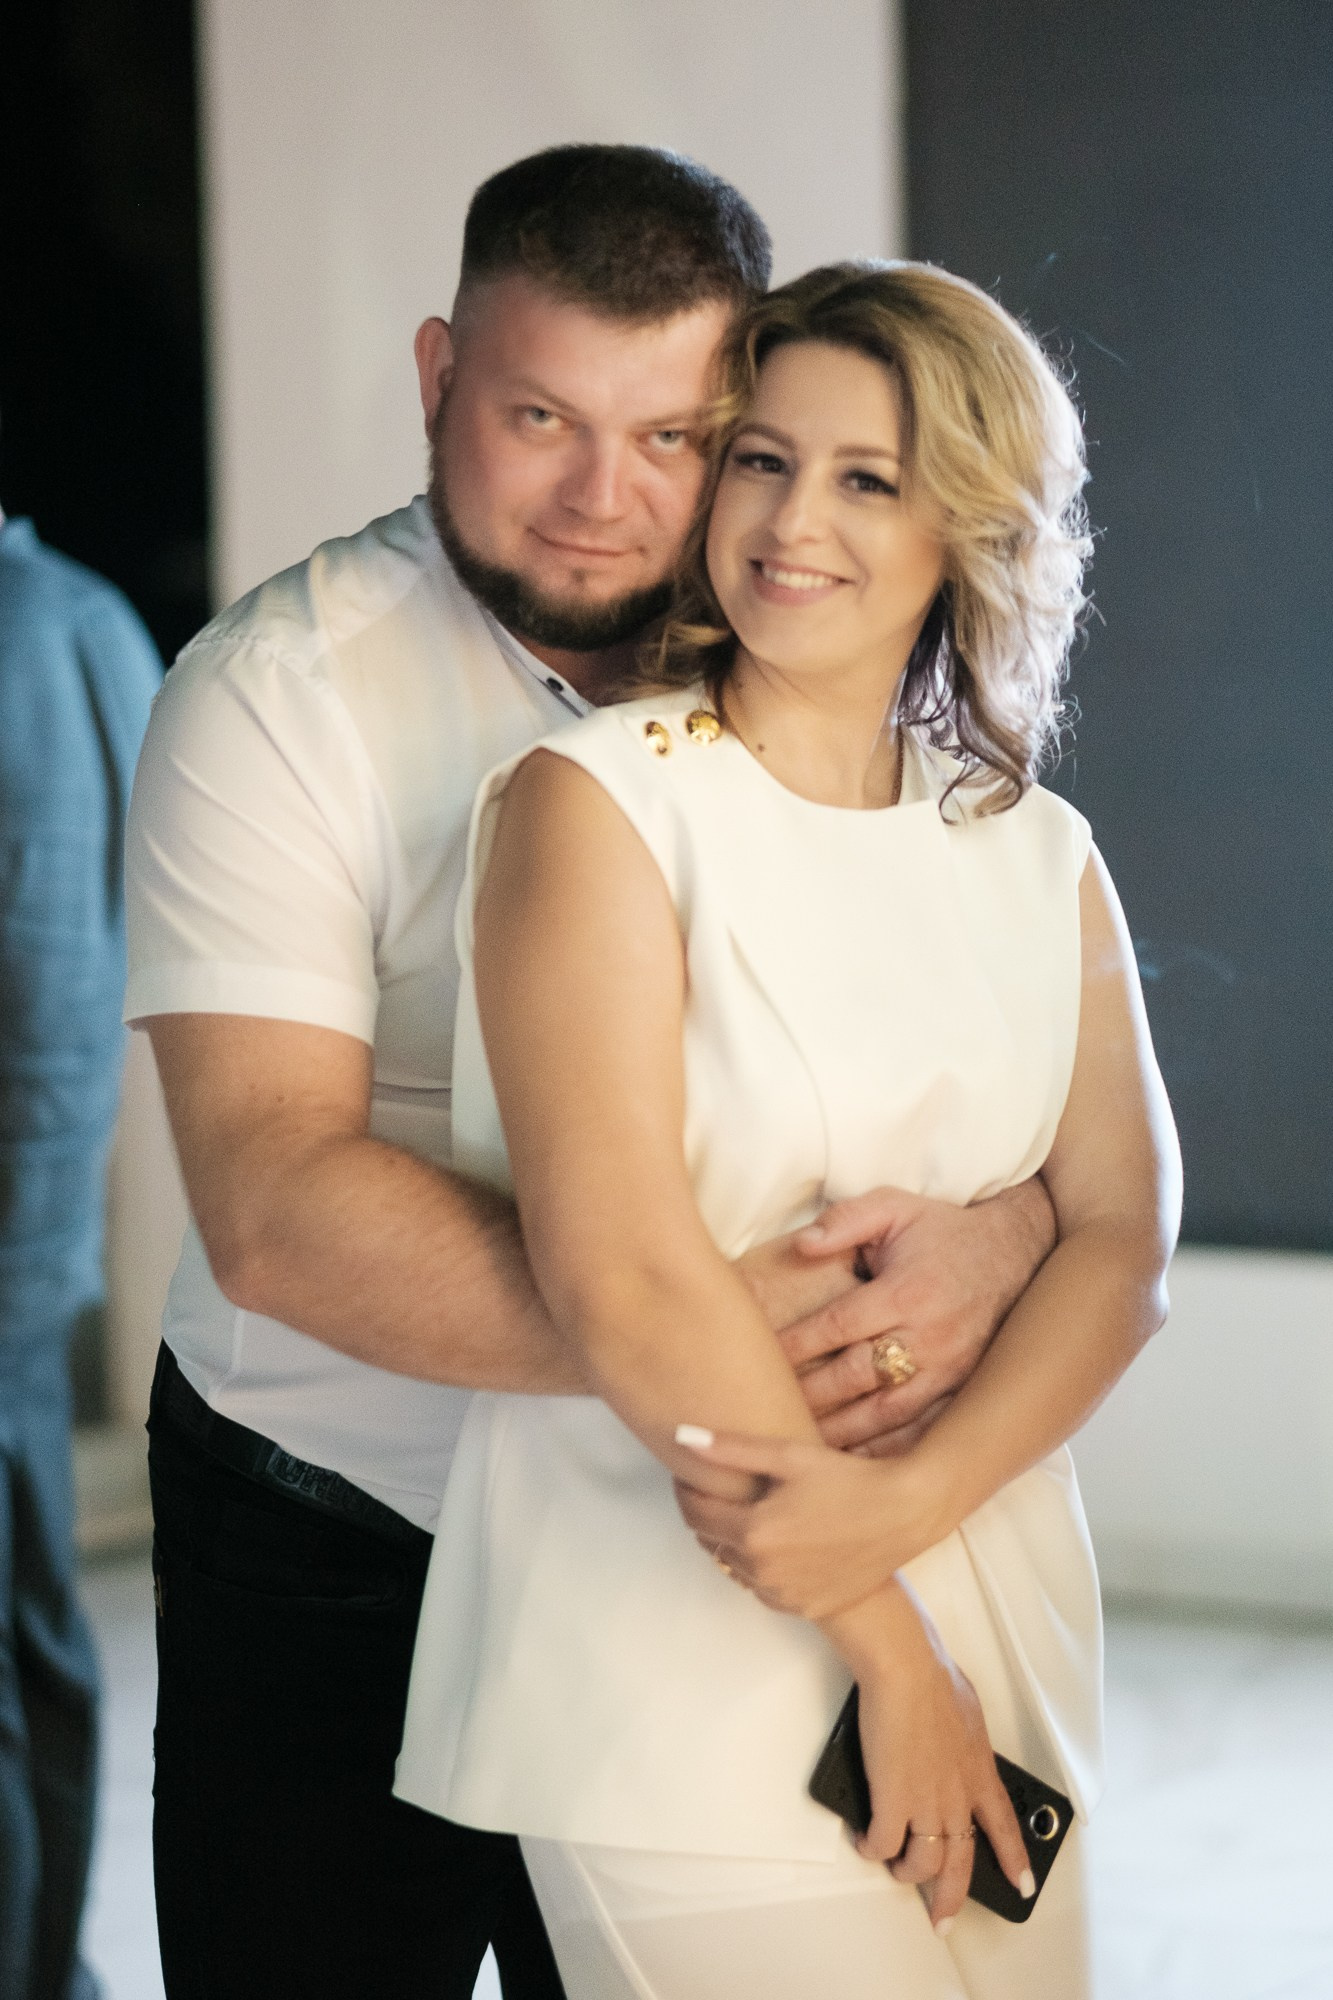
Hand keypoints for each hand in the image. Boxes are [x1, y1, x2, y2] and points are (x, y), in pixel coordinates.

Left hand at [673, 1427, 941, 1618]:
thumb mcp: (789, 1455)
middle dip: (711, 1514)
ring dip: (736, 1542)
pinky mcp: (804, 1608)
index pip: (695, 1513)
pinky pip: (764, 1588)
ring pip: (735, 1567)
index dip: (689, 1490)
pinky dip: (762, 1567)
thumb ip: (730, 1449)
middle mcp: (762, 1571)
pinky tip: (782, 1541)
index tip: (691, 1474)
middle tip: (727, 1489)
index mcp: (753, 1531)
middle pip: (711, 1540)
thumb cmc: (848, 1478)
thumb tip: (681, 1437)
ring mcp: (783, 1595)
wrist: (904, 1514)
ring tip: (758, 1512)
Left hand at [776, 1181, 1055, 1454]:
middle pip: (856, 1377)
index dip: (795, 1345)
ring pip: (885, 1414)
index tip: (758, 1357)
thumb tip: (802, 1245)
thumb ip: (846, 1220)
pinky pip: (918, 1430)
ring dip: (840, 1434)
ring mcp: (948, 1370)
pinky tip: (850, 1463)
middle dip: (809, 1396)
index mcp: (906, 1292)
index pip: (838, 1326)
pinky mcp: (960, 1390)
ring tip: (796, 1448)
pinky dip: (883, 1450)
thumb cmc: (943, 1231)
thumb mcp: (895, 1206)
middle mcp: (929, 1337)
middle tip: (765, 1409)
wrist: (1016, 1252)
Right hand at [830, 1584, 1032, 1929]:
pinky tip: (866, 1845)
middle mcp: (959, 1796)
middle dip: (952, 1898)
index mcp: (980, 1772)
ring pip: (923, 1864)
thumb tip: (953, 1742)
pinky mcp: (893, 1802)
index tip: (1022, 1884)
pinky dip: (873, 1850)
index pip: (1004, 1827)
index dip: (1013, 1859)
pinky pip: (883, 1845)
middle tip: (943, 1917)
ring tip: (896, 1869)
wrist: (907, 1670)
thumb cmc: (932, 1677)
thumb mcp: (966, 1713)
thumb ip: (963, 1740)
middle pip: (961, 1863)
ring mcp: (927, 1803)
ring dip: (908, 1873)